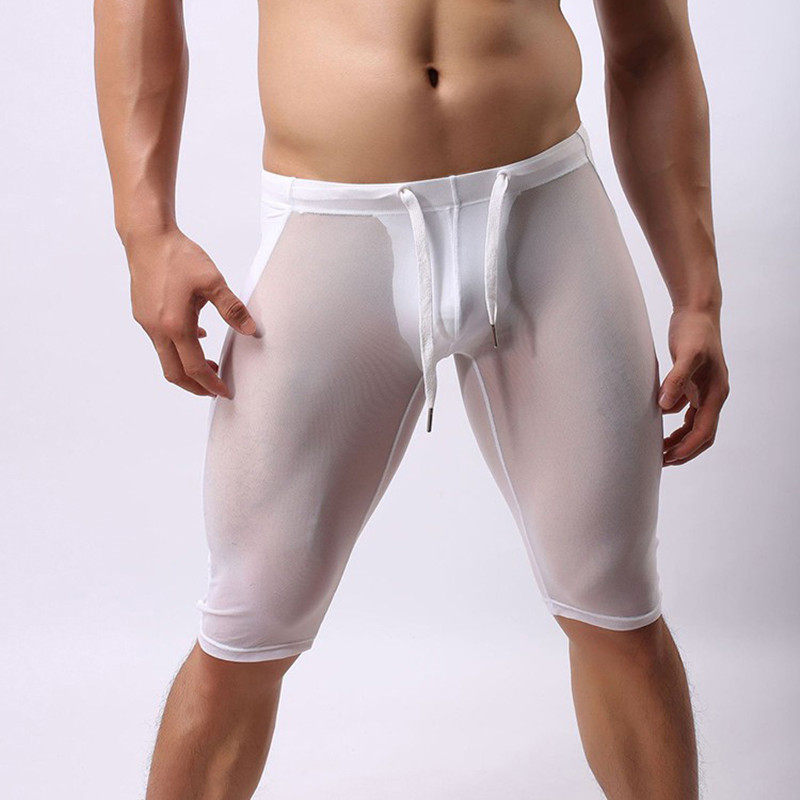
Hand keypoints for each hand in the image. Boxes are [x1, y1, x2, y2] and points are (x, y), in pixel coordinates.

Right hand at [126, 228, 255, 396]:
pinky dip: (178, 348)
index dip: (210, 384)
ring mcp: (146, 323)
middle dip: (195, 386)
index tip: (224, 391)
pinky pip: (161, 341)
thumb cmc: (178, 256)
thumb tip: (252, 330)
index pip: (194, 368)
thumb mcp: (212, 281)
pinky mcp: (142, 314)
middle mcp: (156, 329)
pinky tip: (197, 337)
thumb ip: (232, 308)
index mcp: (175, 326)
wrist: (147, 237)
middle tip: (215, 388)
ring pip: (166, 358)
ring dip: (187, 367)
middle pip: (174, 373)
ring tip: (209, 366)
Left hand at [659, 308, 728, 465]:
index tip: (667, 459)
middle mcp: (712, 395)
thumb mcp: (686, 354)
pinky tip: (654, 421)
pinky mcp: (691, 382)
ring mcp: (702, 389)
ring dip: (677, 438)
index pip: (704, 432)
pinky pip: (683, 409)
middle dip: (683, 451)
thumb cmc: (694, 331)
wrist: (697, 310)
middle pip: (701, 434)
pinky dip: (671, 420)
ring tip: (657, 448)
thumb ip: (676, 381)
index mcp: (715, 394)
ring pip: (692, 424)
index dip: (686, 449)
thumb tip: (664, 407)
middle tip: (660, 462)